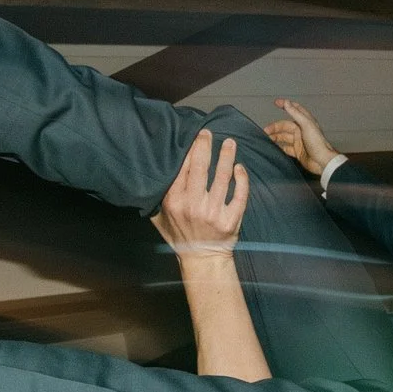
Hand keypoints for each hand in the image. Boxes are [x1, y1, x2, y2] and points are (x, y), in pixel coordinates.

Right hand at [152, 130, 249, 255]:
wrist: (202, 259)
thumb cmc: (180, 235)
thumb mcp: (159, 217)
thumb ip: (156, 197)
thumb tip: (151, 172)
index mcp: (175, 202)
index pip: (183, 168)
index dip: (190, 149)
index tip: (195, 135)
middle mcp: (193, 206)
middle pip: (202, 168)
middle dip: (206, 146)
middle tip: (209, 133)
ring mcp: (214, 213)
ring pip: (222, 177)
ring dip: (227, 156)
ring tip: (230, 143)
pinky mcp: (231, 220)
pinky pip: (240, 194)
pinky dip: (241, 179)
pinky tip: (240, 167)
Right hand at [263, 98, 338, 177]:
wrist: (322, 162)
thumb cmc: (318, 143)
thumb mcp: (306, 125)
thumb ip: (296, 113)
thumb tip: (287, 103)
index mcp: (305, 122)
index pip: (295, 110)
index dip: (286, 105)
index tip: (276, 102)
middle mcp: (302, 131)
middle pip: (285, 126)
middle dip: (275, 127)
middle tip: (266, 130)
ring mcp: (299, 141)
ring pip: (284, 137)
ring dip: (275, 137)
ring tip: (267, 139)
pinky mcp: (297, 152)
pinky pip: (285, 148)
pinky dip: (279, 147)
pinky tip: (273, 148)